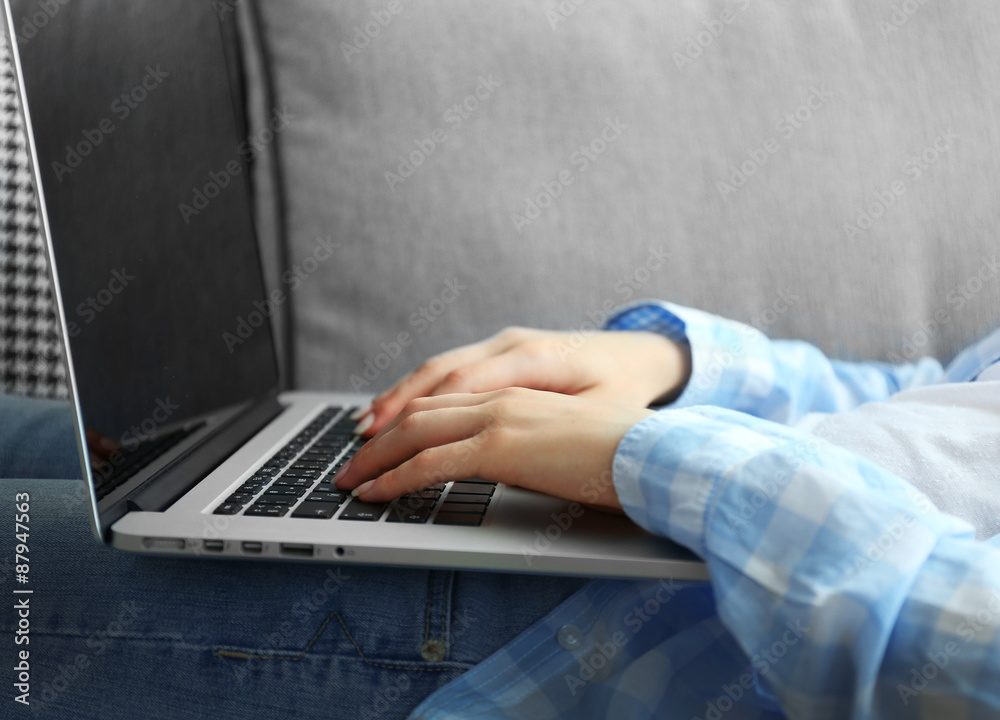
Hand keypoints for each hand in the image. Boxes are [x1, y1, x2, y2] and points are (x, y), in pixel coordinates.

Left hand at [335, 387, 653, 509]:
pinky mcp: (501, 446)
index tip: (382, 440)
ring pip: (416, 432)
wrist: (654, 454)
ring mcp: (500, 418)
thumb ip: (536, 447)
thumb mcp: (568, 445)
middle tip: (351, 460)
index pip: (447, 402)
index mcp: (520, 394)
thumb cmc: (622, 456)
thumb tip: (519, 467)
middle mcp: (504, 397)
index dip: (408, 419)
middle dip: (380, 438)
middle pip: (422, 411)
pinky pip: (431, 463)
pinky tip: (375, 495)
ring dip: (376, 458)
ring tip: (350, 482)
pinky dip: (395, 478)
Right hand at [354, 327, 687, 435]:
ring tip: (361, 434)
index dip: (417, 433)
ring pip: (436, 370)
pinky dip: (416, 390)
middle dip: (392, 422)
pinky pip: (448, 368)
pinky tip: (393, 410)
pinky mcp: (501, 350)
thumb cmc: (627, 392)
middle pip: (437, 381)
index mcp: (535, 360)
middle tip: (355, 460)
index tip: (387, 469)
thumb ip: (553, 430)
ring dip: (396, 402)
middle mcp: (512, 345)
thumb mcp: (604, 417)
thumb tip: (503, 453)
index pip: (459, 394)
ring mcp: (503, 343)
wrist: (646, 354)